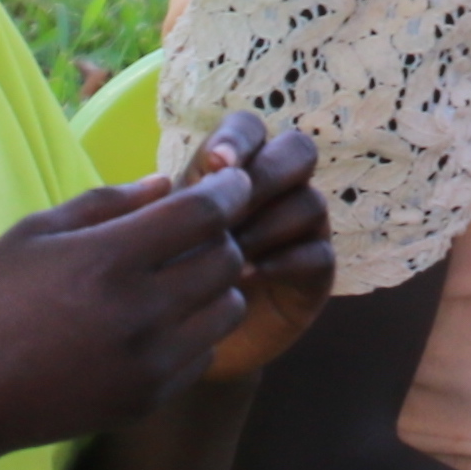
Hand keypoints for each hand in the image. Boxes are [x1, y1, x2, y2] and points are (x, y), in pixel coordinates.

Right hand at [0, 166, 272, 457]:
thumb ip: (105, 203)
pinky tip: (155, 327)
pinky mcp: (148, 400)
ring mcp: (148, 362)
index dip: (227, 191)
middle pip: (228, 259)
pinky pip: (204, 355)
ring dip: (215, 287)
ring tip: (178, 282)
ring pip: (229, 310)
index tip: (227, 183)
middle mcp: (139, 312)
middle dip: (220, 237)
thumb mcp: (32, 234)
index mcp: (109, 260)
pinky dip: (195, 334)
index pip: (206, 213)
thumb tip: (165, 184)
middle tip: (193, 235)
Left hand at [182, 113, 335, 383]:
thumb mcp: (152, 237)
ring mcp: (300, 229)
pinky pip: (318, 253)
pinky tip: (246, 278)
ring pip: (310, 201)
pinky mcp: (314, 273)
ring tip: (229, 252)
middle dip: (266, 174)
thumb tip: (156, 183)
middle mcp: (275, 191)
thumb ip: (158, 206)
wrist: (184, 340)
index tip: (214, 165)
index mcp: (235, 170)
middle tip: (231, 208)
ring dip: (268, 224)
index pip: (250, 129)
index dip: (238, 138)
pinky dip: (284, 260)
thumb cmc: (163, 278)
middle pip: (298, 151)